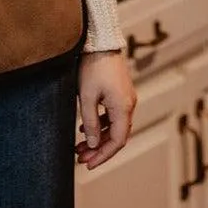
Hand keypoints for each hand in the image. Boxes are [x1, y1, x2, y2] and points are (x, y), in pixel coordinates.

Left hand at [76, 49, 136, 169]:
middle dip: (99, 150)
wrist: (101, 43)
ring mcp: (126, 98)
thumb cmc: (93, 68)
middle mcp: (129, 104)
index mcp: (123, 107)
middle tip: (81, 159)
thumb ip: (90, 123)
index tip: (88, 165)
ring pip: (114, 126)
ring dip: (98, 138)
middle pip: (117, 135)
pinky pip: (113, 116)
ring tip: (79, 147)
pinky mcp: (120, 92)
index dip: (104, 155)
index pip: (118, 140)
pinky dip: (100, 125)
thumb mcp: (87, 98)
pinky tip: (83, 129)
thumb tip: (93, 145)